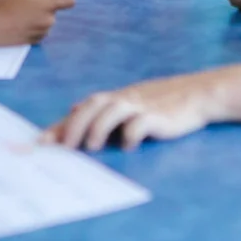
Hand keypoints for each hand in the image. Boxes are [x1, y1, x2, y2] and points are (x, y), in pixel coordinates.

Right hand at [0, 0, 74, 44]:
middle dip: (45, 6)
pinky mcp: (35, 41)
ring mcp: (42, 32)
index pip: (69, 1)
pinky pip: (39, 30)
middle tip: (27, 2)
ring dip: (38, 16)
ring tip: (20, 13)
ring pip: (46, 21)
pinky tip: (19, 23)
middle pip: (54, 10)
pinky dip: (33, 26)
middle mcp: (48, 21)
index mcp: (47, 6)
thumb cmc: (4, 4)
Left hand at [43, 74, 212, 151]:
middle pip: (94, 105)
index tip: (40, 143)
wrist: (200, 93)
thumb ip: (103, 110)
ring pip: (114, 110)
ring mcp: (142, 106)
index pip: (82, 109)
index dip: (61, 125)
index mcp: (116, 98)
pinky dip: (132, 134)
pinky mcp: (160, 116)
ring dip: (99, 128)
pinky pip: (142, 122)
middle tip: (63, 147)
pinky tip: (128, 146)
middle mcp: (125, 99)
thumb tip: (72, 109)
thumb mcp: (130, 103)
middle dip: (75, 125)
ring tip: (91, 147)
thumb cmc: (162, 103)